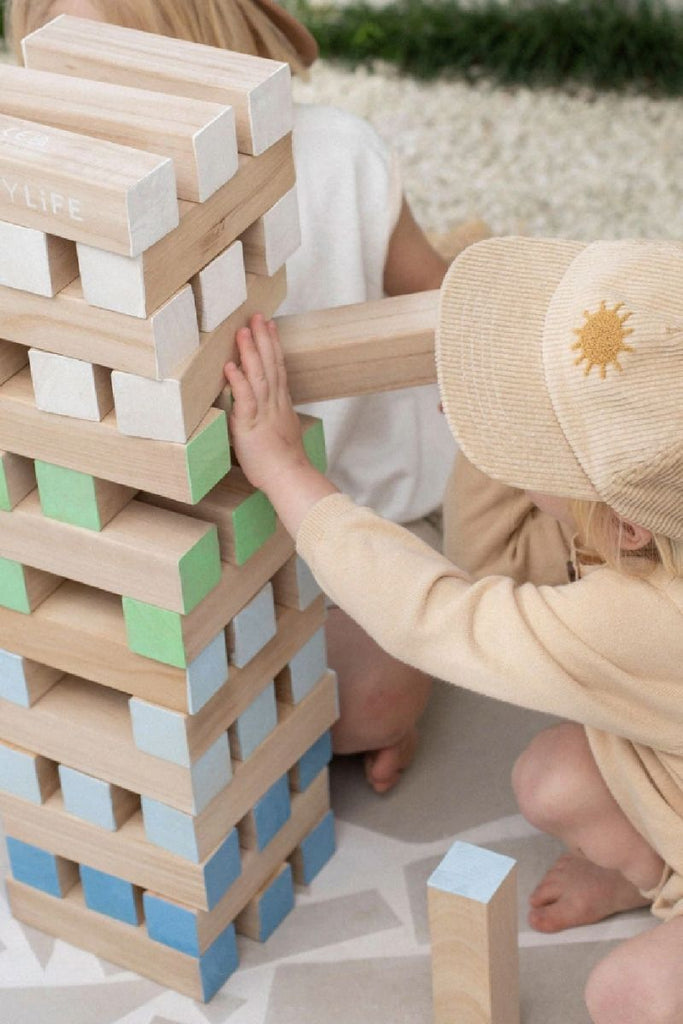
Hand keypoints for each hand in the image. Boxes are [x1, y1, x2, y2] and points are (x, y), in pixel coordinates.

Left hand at [224, 314, 305, 489]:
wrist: (289, 477)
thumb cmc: (283, 462)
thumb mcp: (282, 431)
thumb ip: (274, 415)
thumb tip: (266, 409)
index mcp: (280, 404)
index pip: (278, 368)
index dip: (273, 346)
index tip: (269, 326)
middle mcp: (274, 403)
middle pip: (270, 365)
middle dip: (263, 339)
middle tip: (257, 317)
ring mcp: (263, 413)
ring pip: (258, 376)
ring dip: (250, 353)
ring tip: (243, 331)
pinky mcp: (250, 425)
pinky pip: (245, 399)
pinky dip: (238, 382)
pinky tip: (230, 366)